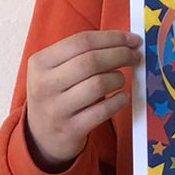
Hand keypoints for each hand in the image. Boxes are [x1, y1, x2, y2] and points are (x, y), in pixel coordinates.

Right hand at [24, 29, 141, 171]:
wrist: (42, 136)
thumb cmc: (56, 95)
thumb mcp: (55, 70)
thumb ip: (82, 54)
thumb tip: (125, 42)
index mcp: (40, 62)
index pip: (81, 41)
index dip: (112, 38)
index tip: (132, 39)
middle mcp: (45, 84)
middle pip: (91, 61)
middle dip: (120, 55)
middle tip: (134, 57)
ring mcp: (57, 109)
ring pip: (98, 84)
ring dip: (118, 79)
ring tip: (120, 80)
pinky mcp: (71, 129)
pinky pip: (103, 110)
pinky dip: (119, 101)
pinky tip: (122, 97)